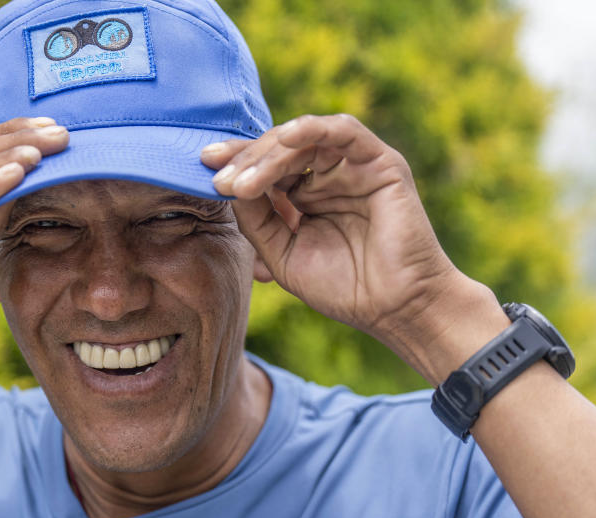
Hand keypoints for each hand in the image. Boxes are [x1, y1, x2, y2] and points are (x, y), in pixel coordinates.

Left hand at [202, 113, 468, 345]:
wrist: (393, 309)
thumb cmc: (342, 287)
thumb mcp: (281, 252)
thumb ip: (256, 218)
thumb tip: (227, 184)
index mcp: (303, 195)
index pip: (263, 168)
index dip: (235, 164)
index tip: (202, 167)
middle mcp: (326, 175)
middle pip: (278, 149)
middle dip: (245, 160)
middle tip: (219, 179)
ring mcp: (353, 166)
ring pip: (303, 139)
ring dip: (269, 155)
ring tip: (243, 181)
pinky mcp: (381, 162)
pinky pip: (345, 131)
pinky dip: (314, 130)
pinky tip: (287, 140)